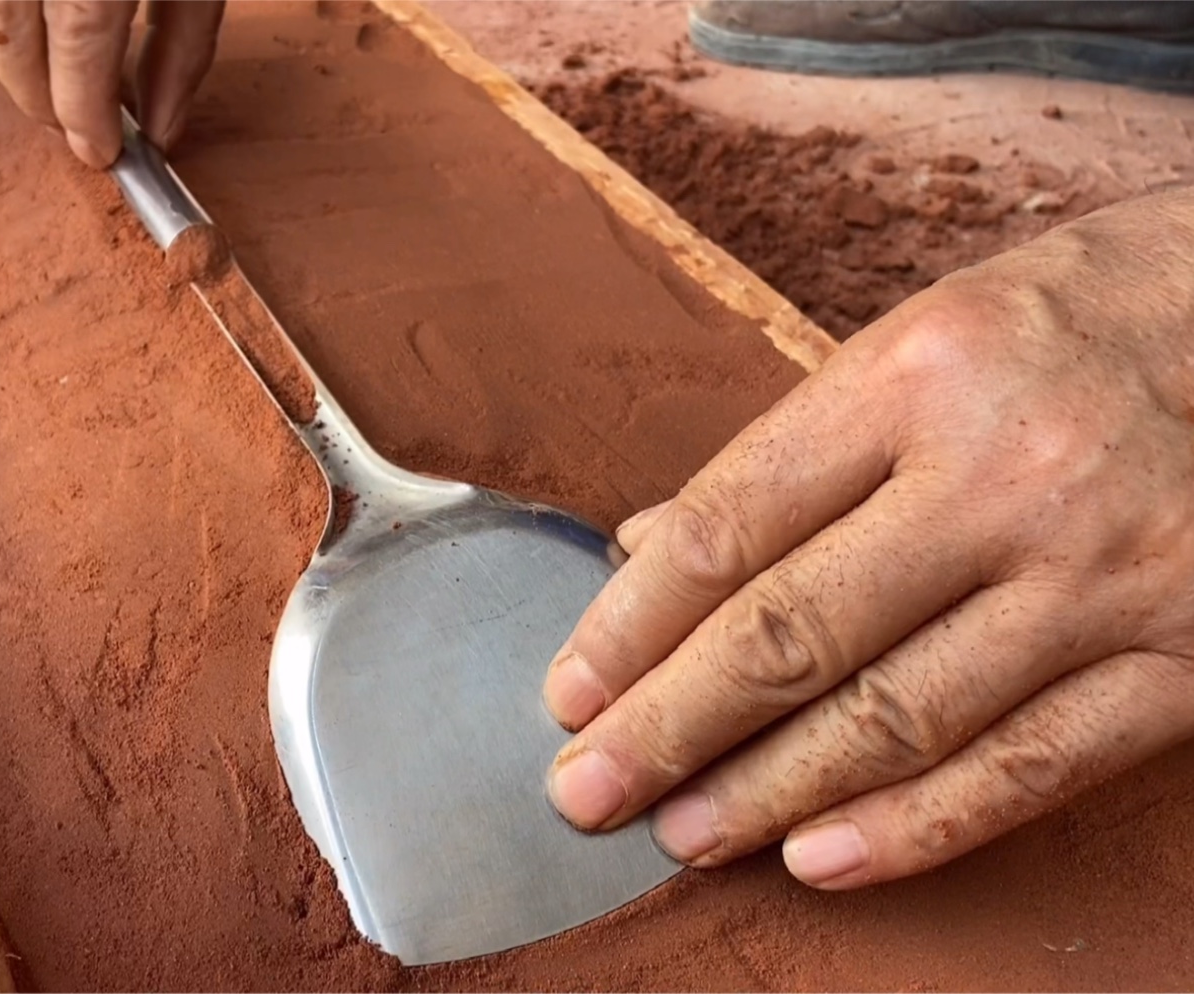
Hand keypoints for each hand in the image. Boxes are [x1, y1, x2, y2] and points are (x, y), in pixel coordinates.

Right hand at [0, 0, 225, 166]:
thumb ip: (182, 48)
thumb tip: (159, 133)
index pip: (79, 39)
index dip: (85, 108)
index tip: (101, 153)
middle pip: (9, 32)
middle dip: (37, 95)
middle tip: (71, 127)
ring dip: (1, 61)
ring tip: (45, 84)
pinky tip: (15, 36)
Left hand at [544, 188, 1193, 888]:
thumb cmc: (1060, 332)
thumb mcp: (912, 350)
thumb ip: (784, 460)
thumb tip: (645, 550)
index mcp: (917, 377)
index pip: (732, 526)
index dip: (631, 626)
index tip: (569, 694)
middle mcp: (1007, 474)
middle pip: (793, 632)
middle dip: (669, 728)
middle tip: (586, 793)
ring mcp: (1101, 573)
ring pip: (895, 718)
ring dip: (768, 793)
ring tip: (680, 833)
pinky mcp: (1183, 658)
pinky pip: (1026, 767)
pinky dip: (912, 828)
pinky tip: (815, 859)